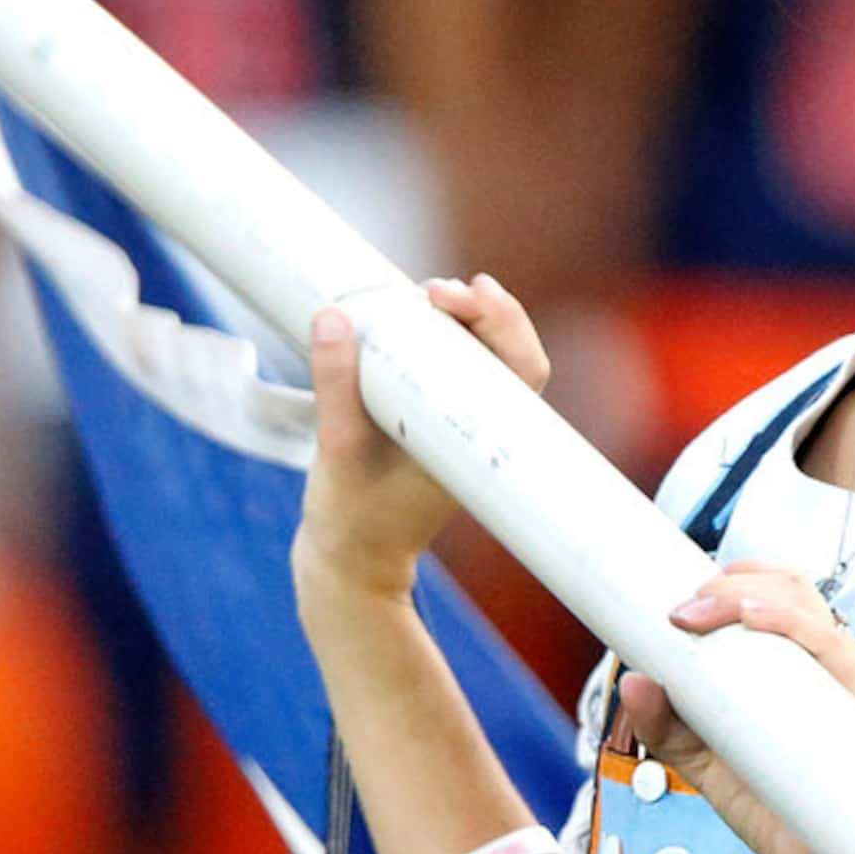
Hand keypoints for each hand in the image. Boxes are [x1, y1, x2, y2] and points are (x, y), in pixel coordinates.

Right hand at [292, 274, 549, 619]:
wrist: (352, 564)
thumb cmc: (352, 518)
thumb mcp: (336, 449)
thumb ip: (334, 385)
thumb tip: (332, 316)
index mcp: (479, 443)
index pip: (522, 368)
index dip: (502, 320)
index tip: (459, 294)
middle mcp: (482, 431)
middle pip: (510, 353)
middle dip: (482, 309)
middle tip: (436, 290)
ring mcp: (461, 426)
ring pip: (482, 357)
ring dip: (461, 320)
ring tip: (424, 296)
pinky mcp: (435, 422)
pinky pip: (453, 368)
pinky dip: (440, 339)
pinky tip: (414, 317)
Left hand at [617, 562, 854, 853]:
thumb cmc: (774, 808)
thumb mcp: (707, 761)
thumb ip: (668, 726)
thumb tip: (633, 680)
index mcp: (798, 662)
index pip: (776, 589)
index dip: (730, 577)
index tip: (679, 599)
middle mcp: (829, 660)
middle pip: (788, 584)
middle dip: (727, 583)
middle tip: (680, 614)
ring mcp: (850, 676)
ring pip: (805, 603)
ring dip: (745, 596)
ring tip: (700, 616)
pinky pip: (831, 643)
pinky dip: (787, 622)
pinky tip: (750, 620)